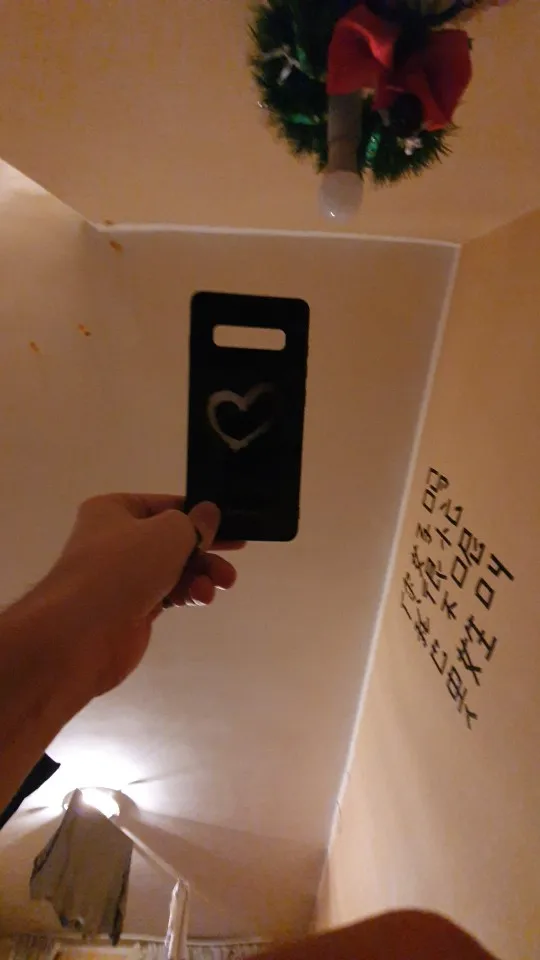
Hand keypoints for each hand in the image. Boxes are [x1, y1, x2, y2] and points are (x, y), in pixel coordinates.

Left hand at [47, 493, 242, 694]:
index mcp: (114, 511)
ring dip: (201, 574)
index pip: (165, 505)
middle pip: (171, 539)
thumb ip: (195, 523)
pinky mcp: (130, 610)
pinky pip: (167, 594)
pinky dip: (187, 594)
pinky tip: (202, 598)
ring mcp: (121, 578)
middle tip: (236, 553)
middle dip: (205, 548)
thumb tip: (208, 513)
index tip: (229, 523)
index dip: (198, 513)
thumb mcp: (169, 532)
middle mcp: (115, 541)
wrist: (80, 632)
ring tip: (222, 583)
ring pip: (172, 569)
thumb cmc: (123, 567)